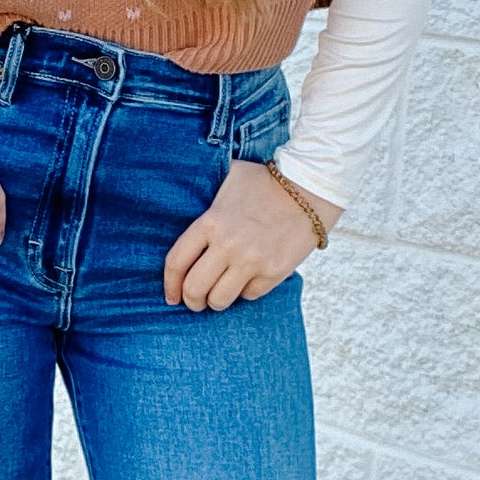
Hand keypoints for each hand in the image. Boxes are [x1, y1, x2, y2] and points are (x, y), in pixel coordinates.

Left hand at [163, 161, 341, 309]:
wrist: (310, 190)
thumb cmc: (265, 182)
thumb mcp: (229, 177)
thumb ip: (207, 193)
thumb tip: (182, 194)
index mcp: (210, 222)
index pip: (176, 262)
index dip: (169, 284)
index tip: (170, 295)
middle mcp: (227, 245)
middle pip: (195, 289)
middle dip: (190, 300)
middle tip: (193, 300)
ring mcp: (251, 261)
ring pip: (219, 300)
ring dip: (215, 301)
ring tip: (217, 295)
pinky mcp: (273, 272)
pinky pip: (248, 296)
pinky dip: (244, 292)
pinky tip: (246, 280)